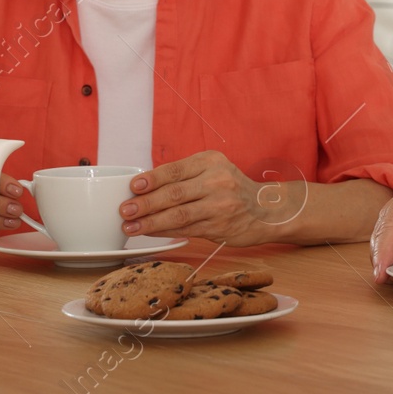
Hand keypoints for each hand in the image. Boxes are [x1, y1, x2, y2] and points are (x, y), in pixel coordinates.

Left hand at [119, 151, 278, 245]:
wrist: (267, 209)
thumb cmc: (231, 189)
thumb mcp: (213, 170)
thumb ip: (185, 176)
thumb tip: (143, 188)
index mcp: (211, 162)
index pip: (175, 170)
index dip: (151, 179)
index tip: (132, 187)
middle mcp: (217, 181)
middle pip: (174, 193)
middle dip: (146, 203)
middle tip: (125, 210)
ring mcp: (219, 206)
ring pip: (178, 215)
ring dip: (151, 222)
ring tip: (130, 227)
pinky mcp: (220, 227)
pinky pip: (186, 229)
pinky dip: (165, 231)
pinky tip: (150, 232)